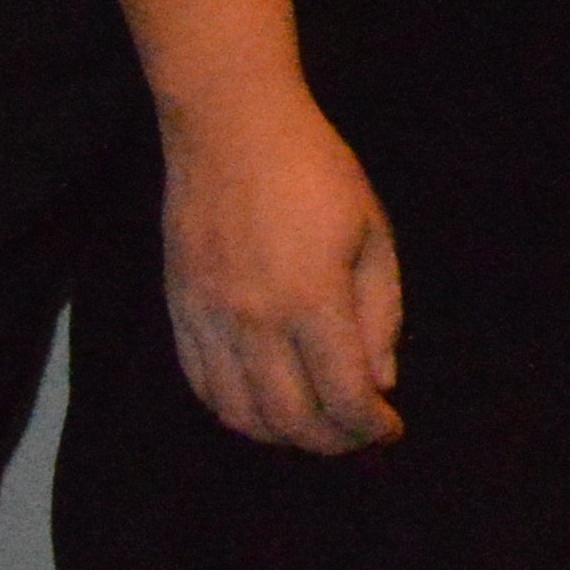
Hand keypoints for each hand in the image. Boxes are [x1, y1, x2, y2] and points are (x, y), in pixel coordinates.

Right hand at [163, 93, 408, 451]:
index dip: (370, 427)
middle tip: (358, 435)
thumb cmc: (315, 171)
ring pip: (240, 414)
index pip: (342, 397)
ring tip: (315, 428)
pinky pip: (202, 387)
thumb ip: (379, 312)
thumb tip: (380, 382)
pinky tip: (262, 409)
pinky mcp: (180, 312)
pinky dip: (234, 413)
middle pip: (291, 419)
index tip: (390, 429)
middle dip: (333, 441)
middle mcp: (255, 321)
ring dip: (282, 436)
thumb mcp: (371, 231)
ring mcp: (210, 320)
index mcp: (312, 299)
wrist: (230, 128)